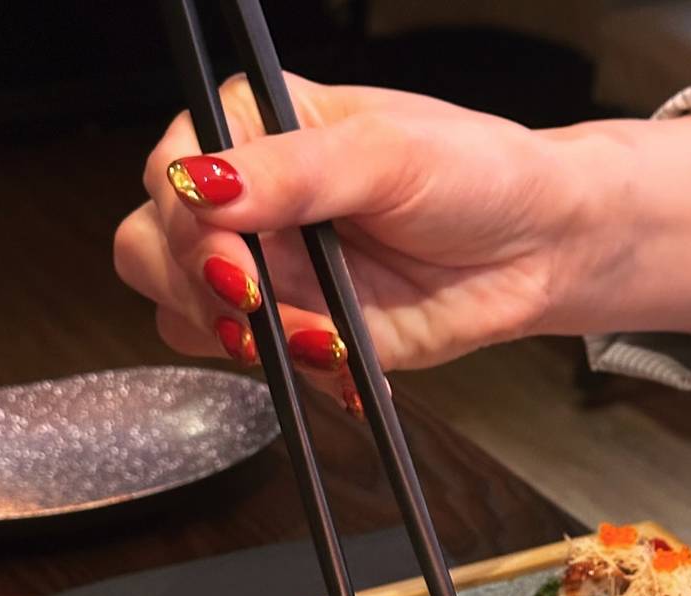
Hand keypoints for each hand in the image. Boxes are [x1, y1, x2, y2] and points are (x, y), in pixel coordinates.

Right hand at [115, 75, 690, 388]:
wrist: (538, 250)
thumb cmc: (476, 176)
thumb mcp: (386, 155)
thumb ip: (292, 173)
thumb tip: (202, 186)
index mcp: (257, 129)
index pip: (169, 173)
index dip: (186, 225)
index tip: (237, 262)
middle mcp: (252, 202)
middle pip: (152, 249)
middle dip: (196, 287)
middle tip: (259, 304)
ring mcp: (274, 272)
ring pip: (188, 316)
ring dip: (242, 337)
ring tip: (320, 336)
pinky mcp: (304, 331)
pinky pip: (264, 365)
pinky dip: (297, 372)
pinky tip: (345, 358)